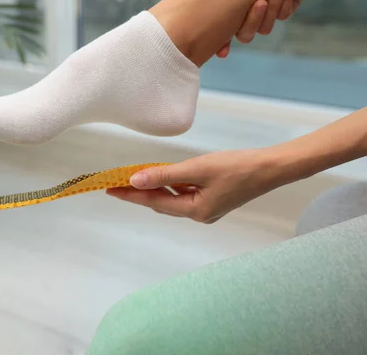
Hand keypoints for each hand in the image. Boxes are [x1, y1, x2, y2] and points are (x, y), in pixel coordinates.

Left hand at [107, 149, 282, 223]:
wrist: (271, 168)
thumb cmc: (236, 167)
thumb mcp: (196, 168)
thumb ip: (164, 175)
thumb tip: (135, 180)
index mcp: (195, 211)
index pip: (154, 202)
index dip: (131, 195)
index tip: (110, 189)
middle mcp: (199, 215)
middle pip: (162, 203)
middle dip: (140, 193)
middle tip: (117, 183)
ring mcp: (207, 209)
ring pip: (173, 199)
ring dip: (156, 188)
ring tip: (135, 177)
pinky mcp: (214, 199)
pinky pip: (185, 194)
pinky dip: (172, 185)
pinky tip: (165, 176)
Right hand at [200, 0, 308, 57]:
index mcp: (228, 14)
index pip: (221, 36)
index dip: (222, 45)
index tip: (223, 52)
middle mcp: (245, 20)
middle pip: (246, 35)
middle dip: (253, 20)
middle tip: (260, 2)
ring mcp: (264, 18)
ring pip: (266, 27)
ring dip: (273, 6)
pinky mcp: (282, 11)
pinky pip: (284, 14)